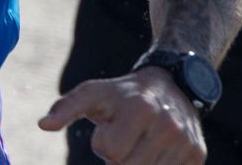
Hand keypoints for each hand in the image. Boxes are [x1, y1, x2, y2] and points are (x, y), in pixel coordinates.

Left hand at [40, 69, 204, 163]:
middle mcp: (168, 126)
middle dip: (120, 158)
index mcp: (140, 108)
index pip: (110, 151)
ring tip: (140, 143)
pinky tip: (156, 151)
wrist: (172, 85)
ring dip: (138, 164)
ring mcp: (186, 143)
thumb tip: (43, 125)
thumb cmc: (123, 94)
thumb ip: (66, 107)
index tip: (111, 127)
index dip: (104, 143)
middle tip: (126, 138)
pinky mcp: (198, 156)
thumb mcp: (94, 93)